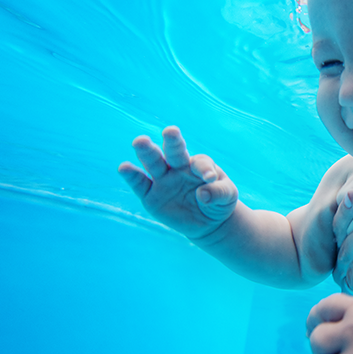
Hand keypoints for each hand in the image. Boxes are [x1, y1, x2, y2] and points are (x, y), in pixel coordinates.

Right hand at [118, 126, 237, 239]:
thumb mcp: (227, 197)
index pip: (200, 163)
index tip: (210, 178)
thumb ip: (219, 193)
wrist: (207, 222)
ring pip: (154, 162)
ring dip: (147, 151)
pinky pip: (140, 184)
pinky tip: (124, 167)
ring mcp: (163, 180)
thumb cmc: (219, 202)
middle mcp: (179, 167)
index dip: (204, 169)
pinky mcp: (150, 195)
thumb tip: (203, 194)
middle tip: (171, 131)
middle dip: (172, 141)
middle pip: (174, 152)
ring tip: (140, 141)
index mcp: (199, 164)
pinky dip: (131, 175)